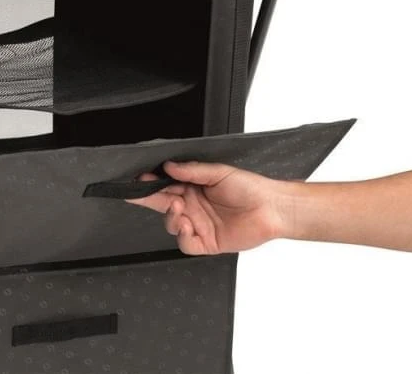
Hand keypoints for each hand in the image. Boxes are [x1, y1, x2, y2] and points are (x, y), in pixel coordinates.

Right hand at [127, 161, 287, 254]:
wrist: (272, 209)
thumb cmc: (251, 188)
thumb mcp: (219, 172)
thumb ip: (193, 170)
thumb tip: (169, 166)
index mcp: (193, 188)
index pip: (165, 186)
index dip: (151, 184)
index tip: (139, 179)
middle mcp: (193, 207)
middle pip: (163, 205)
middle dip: (150, 199)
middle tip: (141, 192)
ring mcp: (199, 225)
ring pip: (171, 225)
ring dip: (170, 217)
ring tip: (178, 208)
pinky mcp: (207, 243)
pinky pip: (186, 245)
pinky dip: (183, 237)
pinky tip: (188, 226)